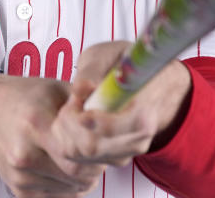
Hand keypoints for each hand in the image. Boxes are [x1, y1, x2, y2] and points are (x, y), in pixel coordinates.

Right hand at [0, 73, 101, 196]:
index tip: (105, 140)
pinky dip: (70, 184)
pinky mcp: (19, 191)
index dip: (100, 149)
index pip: (81, 152)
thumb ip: (84, 100)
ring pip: (74, 188)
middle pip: (79, 174)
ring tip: (79, 153)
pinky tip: (64, 164)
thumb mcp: (54, 89)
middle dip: (96, 164)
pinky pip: (61, 196)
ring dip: (86, 175)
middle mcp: (24, 154)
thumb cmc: (21, 98)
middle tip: (98, 149)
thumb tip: (115, 106)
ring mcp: (20, 176)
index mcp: (35, 124)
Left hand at [47, 41, 192, 167]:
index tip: (75, 101)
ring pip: (81, 156)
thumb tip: (80, 89)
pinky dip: (68, 141)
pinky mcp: (111, 160)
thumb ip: (92, 71)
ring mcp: (125, 153)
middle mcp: (137, 140)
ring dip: (66, 132)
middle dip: (69, 124)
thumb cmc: (124, 64)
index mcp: (143, 113)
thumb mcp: (107, 54)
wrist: (148, 82)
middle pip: (90, 147)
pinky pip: (79, 160)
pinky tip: (73, 120)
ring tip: (71, 108)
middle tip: (69, 103)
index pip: (109, 129)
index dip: (86, 118)